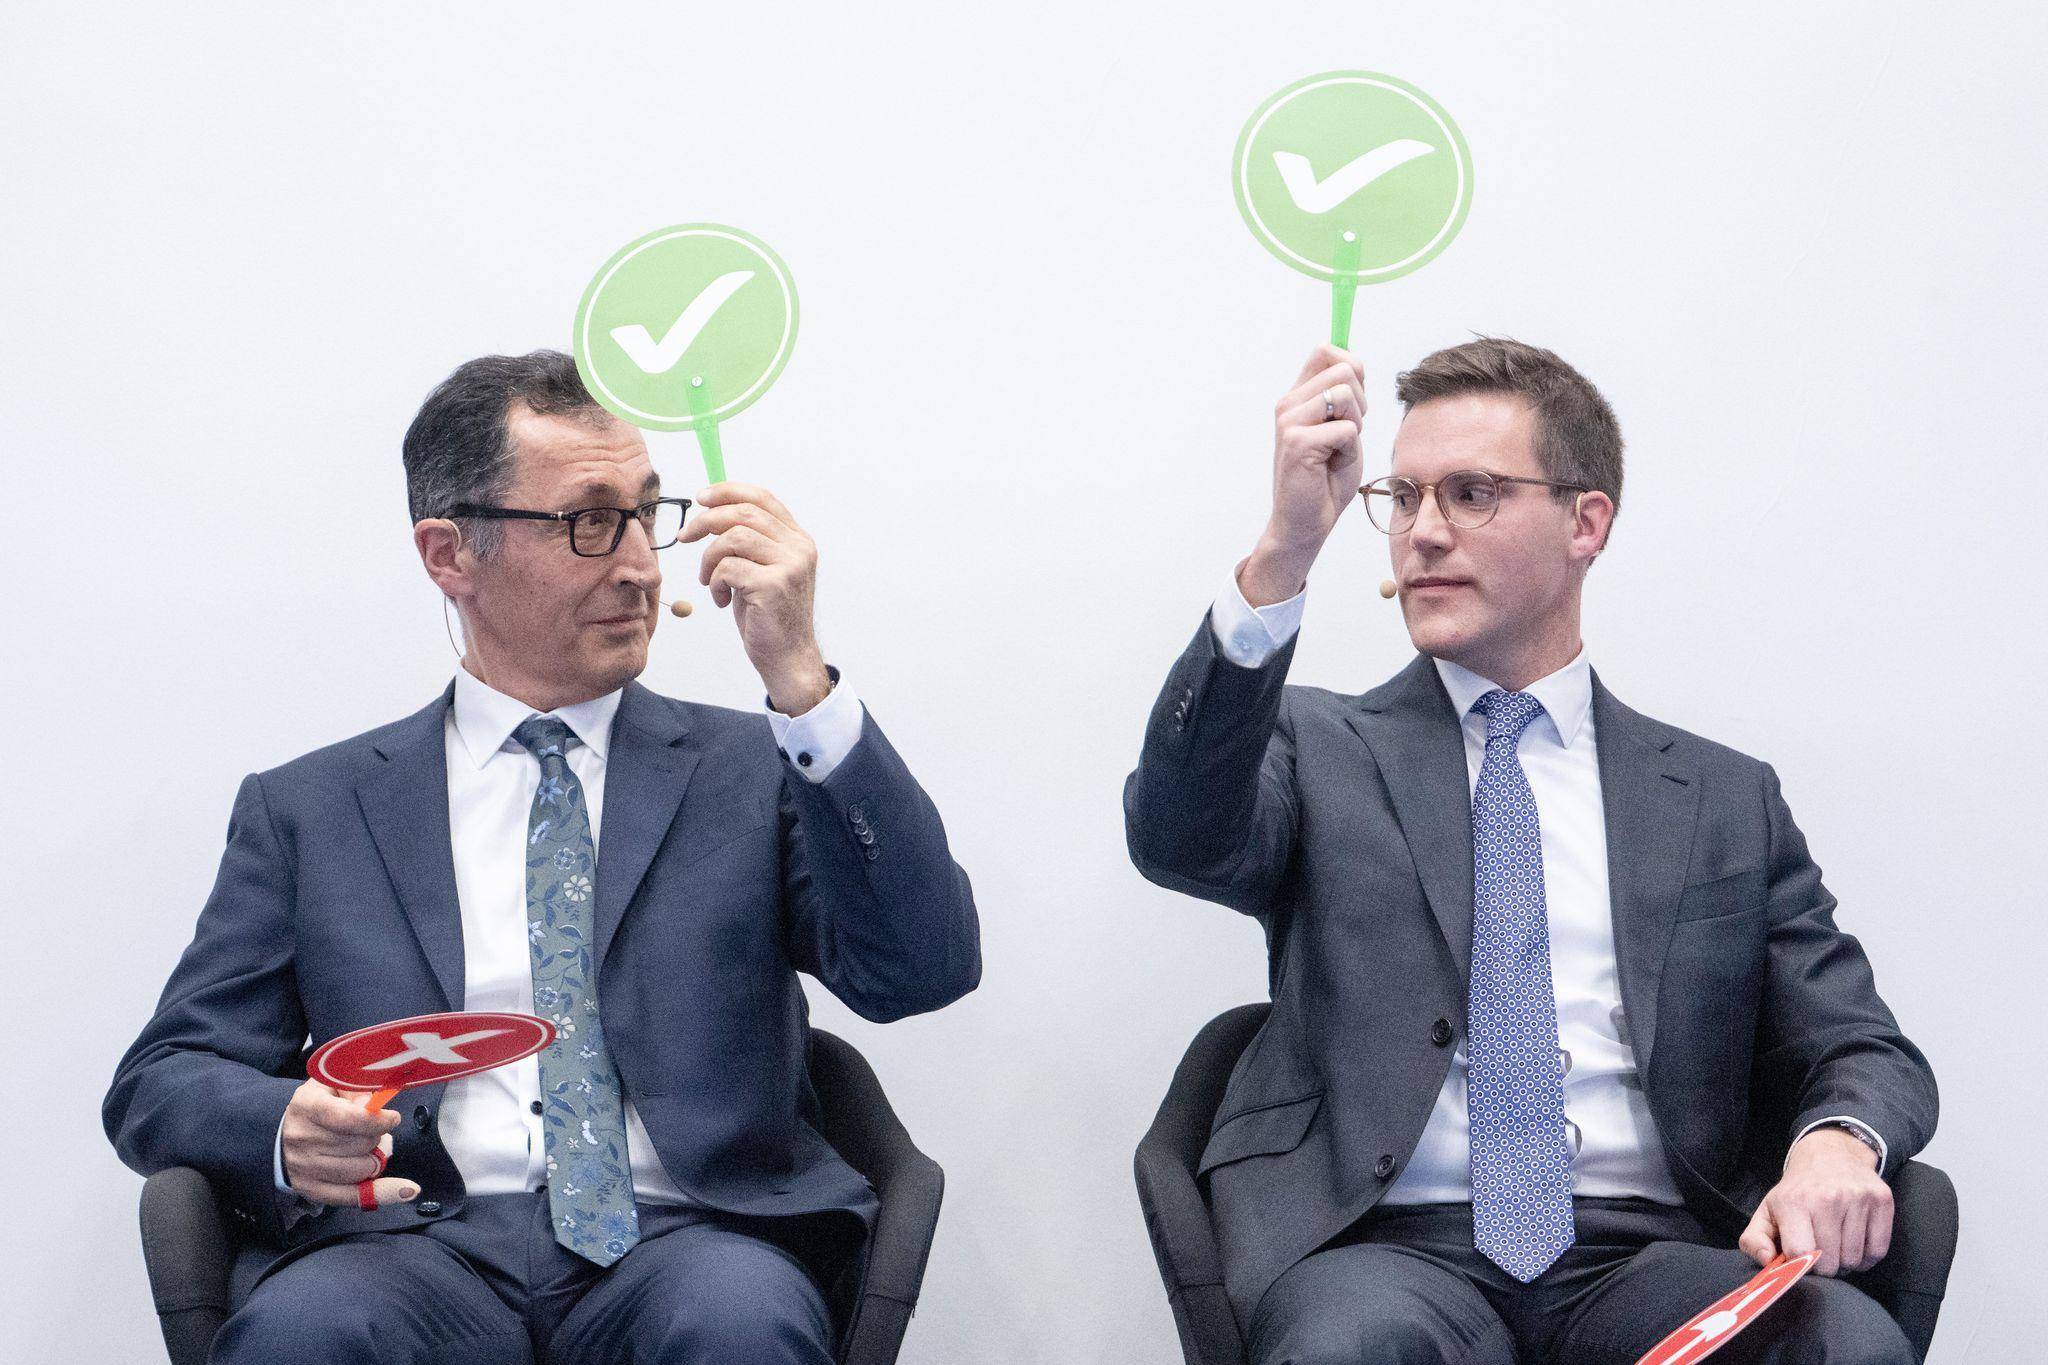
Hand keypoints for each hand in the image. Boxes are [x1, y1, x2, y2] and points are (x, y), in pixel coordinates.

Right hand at [279, 1079, 416, 1206]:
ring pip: (361, 1170)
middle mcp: (302, 1138)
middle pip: (359, 1144)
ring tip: (366, 1148)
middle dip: (376, 1136)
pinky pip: (354, 1197)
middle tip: (371, 1131)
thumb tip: (373, 1105)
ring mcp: (304, 1167)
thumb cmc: (319, 1105)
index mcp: (308, 1106)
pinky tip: (406, 1191)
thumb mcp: (335, 1085)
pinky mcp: (311, 1189)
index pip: (347, 1118)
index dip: (377, 1120)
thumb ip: (357, 1089)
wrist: (286, 1134)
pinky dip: (384, 1193)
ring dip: (374, 1159)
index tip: (393, 1118)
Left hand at [678, 482, 830, 714]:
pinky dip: (715, 582)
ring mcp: (790, 566)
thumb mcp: (761, 569)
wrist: (786, 657)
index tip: (701, 498)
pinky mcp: (774, 585)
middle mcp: (799, 548)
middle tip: (685, 536)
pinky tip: (721, 599)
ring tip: (708, 580)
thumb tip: (713, 512)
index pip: (762, 498)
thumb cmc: (767, 615)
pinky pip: (728, 567)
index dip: (728, 491)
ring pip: (733, 538)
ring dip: (709, 558)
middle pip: (744, 512)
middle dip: (706, 520)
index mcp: (797, 539)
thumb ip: (749, 541)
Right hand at [1239, 344, 1366, 605]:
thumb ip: (1345, 395)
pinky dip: (1350, 450)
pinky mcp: (1297, 442)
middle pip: (1345, 368)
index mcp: (1297, 397)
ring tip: (1338, 450)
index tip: (1354, 403)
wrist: (1306, 523)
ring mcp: (1289, 421)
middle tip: (1347, 435)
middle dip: (1361, 402)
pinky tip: (1332, 466)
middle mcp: (1288, 404)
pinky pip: (1346, 429)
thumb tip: (1352, 360)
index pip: (1326, 351)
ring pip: (1347, 395)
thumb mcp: (1343, 428)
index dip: (1353, 368)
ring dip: (1356, 426)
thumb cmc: (1327, 479)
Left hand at [1738, 1128, 1891, 1276]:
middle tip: (1820, 1252)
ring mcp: (1857, 1198)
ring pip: (1854, 1260)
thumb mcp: (1767, 1211)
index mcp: (1793, 1202)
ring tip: (1836, 1245)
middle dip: (1824, 1266)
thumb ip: (1754, 1240)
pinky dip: (1866, 1257)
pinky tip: (1855, 1243)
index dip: (1800, 1266)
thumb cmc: (1797, 1192)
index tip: (1800, 1261)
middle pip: (1830, 1263)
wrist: (1829, 1155)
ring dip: (1845, 1262)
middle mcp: (1827, 1198)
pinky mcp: (1881, 1200)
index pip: (1801, 1254)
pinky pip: (1878, 1252)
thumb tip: (1768, 1261)